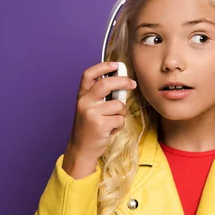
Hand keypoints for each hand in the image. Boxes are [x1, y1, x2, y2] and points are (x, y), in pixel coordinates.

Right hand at [63, 62, 136, 177]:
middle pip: (106, 84)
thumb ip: (101, 96)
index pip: (88, 75)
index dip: (103, 67)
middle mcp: (84, 102)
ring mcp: (91, 113)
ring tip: (112, 121)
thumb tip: (122, 83)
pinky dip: (119, 125)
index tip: (116, 65)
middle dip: (123, 82)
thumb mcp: (90, 108)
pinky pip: (120, 119)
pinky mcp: (100, 125)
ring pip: (118, 105)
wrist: (82, 149)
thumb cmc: (89, 127)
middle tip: (132, 84)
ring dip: (121, 113)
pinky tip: (111, 129)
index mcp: (82, 96)